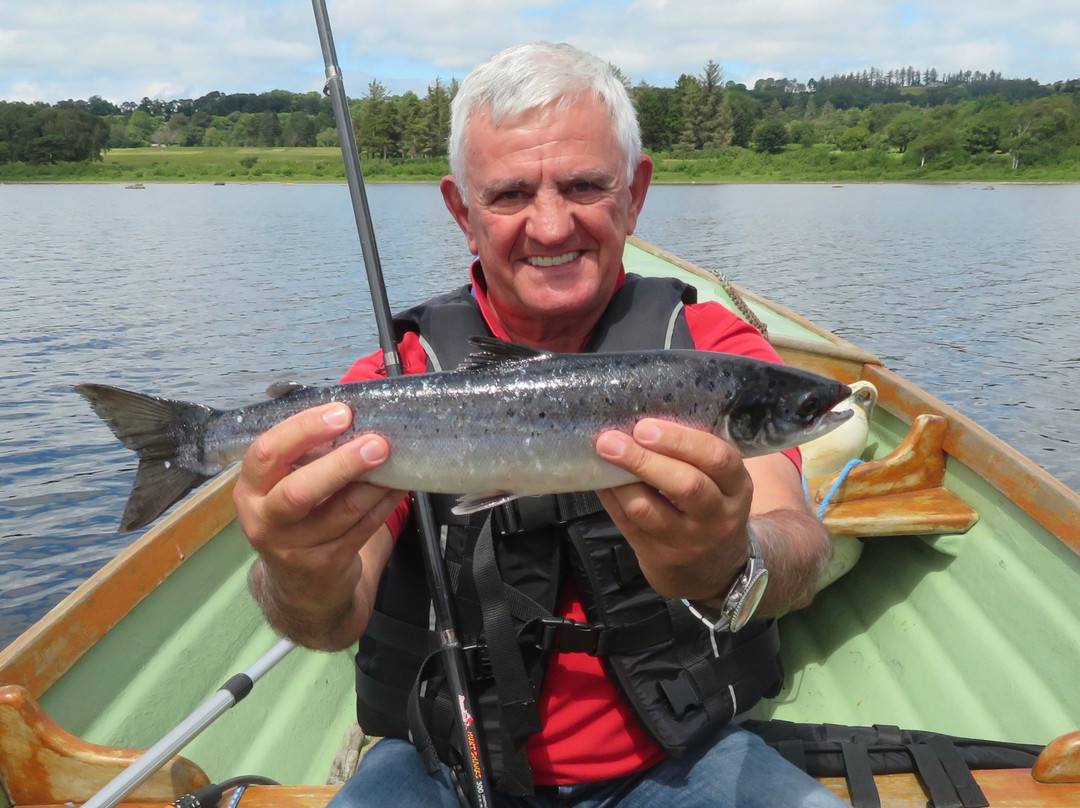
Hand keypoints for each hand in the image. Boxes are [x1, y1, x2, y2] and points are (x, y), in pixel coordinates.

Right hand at [234, 402, 405, 648]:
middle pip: (300, 491)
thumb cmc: (294, 519)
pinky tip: (398, 485)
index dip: (303, 430)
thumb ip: (304, 456)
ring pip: (341, 512)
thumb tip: (352, 413)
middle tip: (377, 443)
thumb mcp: (281, 488)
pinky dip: (384, 504)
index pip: (267, 454)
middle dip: (342, 463)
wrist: (299, 588)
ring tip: (394, 459)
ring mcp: (295, 549)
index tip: (340, 413)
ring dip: (374, 483)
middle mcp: (265, 521)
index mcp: (250, 490)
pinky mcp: (327, 565)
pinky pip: (363, 529)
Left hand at [594, 418, 752, 600]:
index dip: (680, 440)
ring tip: (602, 455)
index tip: (645, 426)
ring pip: (648, 510)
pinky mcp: (659, 557)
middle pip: (685, 486)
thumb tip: (640, 420)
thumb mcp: (721, 483)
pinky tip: (599, 478)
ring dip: (619, 480)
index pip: (717, 459)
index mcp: (736, 487)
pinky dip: (610, 498)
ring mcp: (688, 541)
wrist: (717, 569)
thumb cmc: (712, 507)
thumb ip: (693, 456)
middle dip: (644, 459)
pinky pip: (627, 525)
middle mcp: (717, 516)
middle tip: (611, 440)